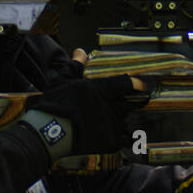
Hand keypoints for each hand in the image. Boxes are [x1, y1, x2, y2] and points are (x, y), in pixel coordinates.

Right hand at [33, 73, 148, 154]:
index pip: (129, 84)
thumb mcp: (64, 80)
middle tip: (138, 103)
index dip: (136, 85)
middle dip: (137, 103)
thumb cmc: (57, 103)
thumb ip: (76, 66)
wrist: (51, 130)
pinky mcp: (110, 141)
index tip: (140, 86)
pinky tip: (125, 138)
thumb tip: (80, 52)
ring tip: (126, 122)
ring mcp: (113, 124)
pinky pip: (126, 140)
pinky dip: (127, 139)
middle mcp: (112, 105)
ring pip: (130, 121)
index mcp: (103, 89)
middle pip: (135, 103)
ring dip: (128, 121)